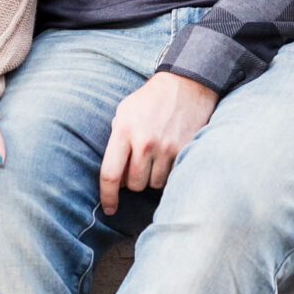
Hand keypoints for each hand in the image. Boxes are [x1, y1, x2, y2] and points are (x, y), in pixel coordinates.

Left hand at [100, 71, 217, 214]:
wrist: (186, 84)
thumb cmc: (149, 100)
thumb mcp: (124, 113)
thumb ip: (116, 141)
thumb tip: (113, 174)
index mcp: (123, 132)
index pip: (110, 175)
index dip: (108, 196)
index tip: (109, 209)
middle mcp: (145, 142)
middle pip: (134, 184)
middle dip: (133, 181)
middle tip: (137, 166)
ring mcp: (167, 148)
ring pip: (154, 184)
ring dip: (152, 178)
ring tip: (154, 158)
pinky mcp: (185, 150)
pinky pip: (173, 176)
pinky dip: (168, 173)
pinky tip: (168, 157)